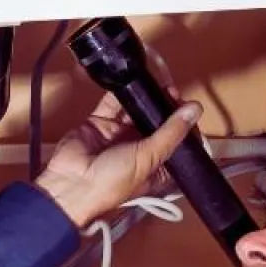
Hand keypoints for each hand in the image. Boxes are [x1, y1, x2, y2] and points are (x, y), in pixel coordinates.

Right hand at [34, 92, 202, 227]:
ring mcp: (119, 136)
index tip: (190, 111)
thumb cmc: (110, 184)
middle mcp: (139, 151)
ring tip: (159, 87)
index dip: (185, 127)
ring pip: (138, 111)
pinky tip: (133, 82)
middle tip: (173, 94)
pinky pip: (113, 104)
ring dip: (148, 99)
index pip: (177, 144)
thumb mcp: (148, 158)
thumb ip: (171, 132)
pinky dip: (122, 92)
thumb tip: (194, 110)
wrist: (71, 183)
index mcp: (155, 167)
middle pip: (159, 124)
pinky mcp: (101, 123)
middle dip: (167, 109)